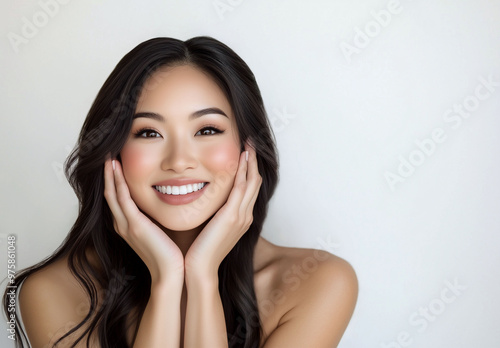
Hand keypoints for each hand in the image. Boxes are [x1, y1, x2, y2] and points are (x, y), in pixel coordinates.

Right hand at [103, 155, 183, 284]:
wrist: (172, 274)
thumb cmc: (171, 255)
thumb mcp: (161, 232)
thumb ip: (159, 218)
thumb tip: (171, 201)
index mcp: (128, 226)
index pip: (117, 198)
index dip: (115, 180)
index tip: (117, 163)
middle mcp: (122, 225)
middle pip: (110, 193)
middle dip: (108, 174)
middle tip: (108, 154)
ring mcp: (126, 225)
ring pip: (112, 193)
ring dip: (110, 174)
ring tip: (108, 156)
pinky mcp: (134, 225)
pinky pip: (122, 198)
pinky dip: (118, 181)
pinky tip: (117, 167)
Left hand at [184, 141, 261, 278]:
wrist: (199, 270)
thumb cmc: (199, 251)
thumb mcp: (209, 229)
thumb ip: (212, 214)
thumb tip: (204, 200)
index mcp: (240, 218)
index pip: (249, 189)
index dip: (249, 169)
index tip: (245, 152)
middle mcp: (245, 215)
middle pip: (255, 182)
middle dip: (253, 161)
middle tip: (250, 142)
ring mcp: (241, 216)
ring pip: (252, 181)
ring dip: (251, 161)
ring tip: (248, 143)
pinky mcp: (232, 216)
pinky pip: (242, 187)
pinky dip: (243, 170)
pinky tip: (241, 157)